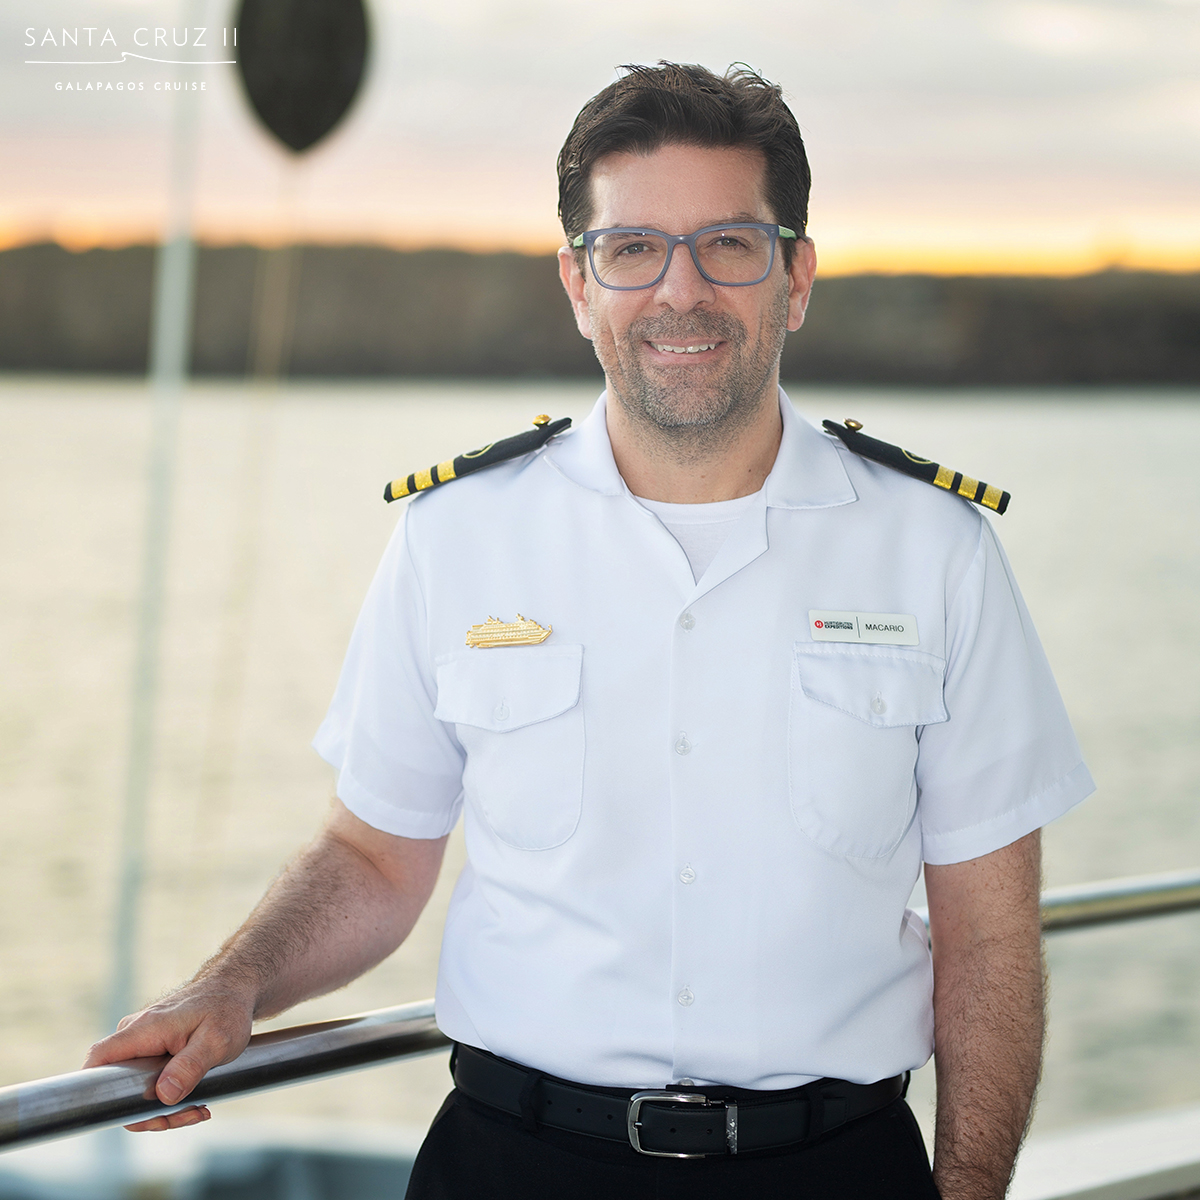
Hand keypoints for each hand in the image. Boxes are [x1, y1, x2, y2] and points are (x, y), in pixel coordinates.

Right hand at [82, 980, 254, 1131]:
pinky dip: (169, 1096)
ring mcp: (143, 1041)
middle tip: (188, 1116)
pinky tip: (195, 1102)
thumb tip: (164, 1095)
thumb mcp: (217, 1040)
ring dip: (164, 1108)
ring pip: (135, 1087)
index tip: (136, 1115)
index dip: (98, 1094)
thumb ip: (190, 1066)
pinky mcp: (152, 1047)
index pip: (97, 1061)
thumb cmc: (227, 1009)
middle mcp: (135, 1034)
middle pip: (118, 1086)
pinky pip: (148, 1080)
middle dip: (149, 1112)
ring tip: (198, 1110)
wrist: (236, 989)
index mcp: (143, 1030)